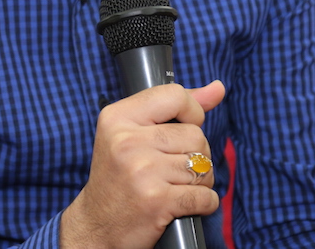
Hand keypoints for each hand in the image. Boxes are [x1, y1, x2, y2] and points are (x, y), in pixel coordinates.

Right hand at [60, 80, 225, 248]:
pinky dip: (204, 204)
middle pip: (195, 134)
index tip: (184, 126)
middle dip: (195, 154)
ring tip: (176, 186)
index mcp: (117, 117)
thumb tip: (217, 88)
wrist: (96, 226)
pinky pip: (205, 196)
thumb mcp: (132, 133)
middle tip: (173, 167)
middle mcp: (127, 141)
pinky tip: (183, 204)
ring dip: (200, 181)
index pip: (174, 96)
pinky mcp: (157, 200)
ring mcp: (142, 170)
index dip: (191, 112)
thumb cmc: (117, 177)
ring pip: (203, 165)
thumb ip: (174, 108)